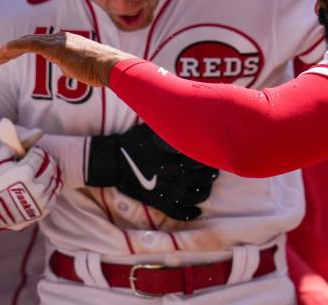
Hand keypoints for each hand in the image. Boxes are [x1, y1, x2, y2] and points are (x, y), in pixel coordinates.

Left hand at [0, 31, 134, 87]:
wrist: (109, 67)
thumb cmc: (98, 71)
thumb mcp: (79, 68)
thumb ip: (68, 67)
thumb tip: (64, 70)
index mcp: (63, 41)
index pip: (35, 44)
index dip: (17, 49)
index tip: (3, 57)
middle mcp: (58, 38)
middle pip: (26, 42)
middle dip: (7, 50)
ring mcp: (57, 41)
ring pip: (25, 42)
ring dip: (5, 50)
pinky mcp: (55, 47)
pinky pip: (29, 44)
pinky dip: (14, 47)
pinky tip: (2, 52)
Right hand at [0, 144, 61, 233]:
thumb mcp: (0, 158)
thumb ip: (18, 142)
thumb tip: (39, 131)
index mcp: (25, 172)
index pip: (40, 154)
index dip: (34, 152)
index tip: (28, 154)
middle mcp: (35, 187)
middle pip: (50, 166)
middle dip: (44, 161)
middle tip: (36, 162)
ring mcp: (39, 201)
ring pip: (54, 180)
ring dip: (48, 173)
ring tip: (37, 173)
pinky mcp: (42, 211)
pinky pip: (55, 194)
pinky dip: (51, 187)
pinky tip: (43, 183)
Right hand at [87, 123, 218, 220]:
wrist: (113, 162)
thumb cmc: (134, 142)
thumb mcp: (153, 128)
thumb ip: (172, 125)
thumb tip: (189, 114)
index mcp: (176, 156)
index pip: (204, 158)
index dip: (212, 155)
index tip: (214, 152)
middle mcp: (176, 176)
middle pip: (205, 178)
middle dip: (212, 173)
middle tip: (212, 168)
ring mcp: (168, 192)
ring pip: (197, 197)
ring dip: (206, 191)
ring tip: (206, 185)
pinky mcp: (159, 203)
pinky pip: (180, 213)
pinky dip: (192, 213)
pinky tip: (198, 210)